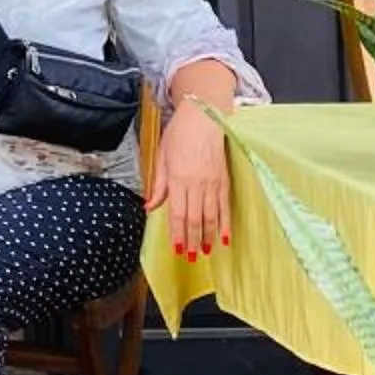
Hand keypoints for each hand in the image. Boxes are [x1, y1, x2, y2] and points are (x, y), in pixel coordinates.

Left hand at [147, 104, 231, 258]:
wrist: (203, 117)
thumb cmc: (179, 134)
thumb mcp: (162, 157)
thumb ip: (158, 185)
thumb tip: (149, 206)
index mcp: (178, 178)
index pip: (177, 214)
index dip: (178, 234)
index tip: (177, 250)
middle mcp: (196, 184)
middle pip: (195, 220)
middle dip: (192, 241)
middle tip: (191, 257)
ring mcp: (212, 183)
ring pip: (211, 217)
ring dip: (208, 237)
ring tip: (205, 252)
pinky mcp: (224, 180)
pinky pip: (225, 207)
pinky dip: (225, 224)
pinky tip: (224, 237)